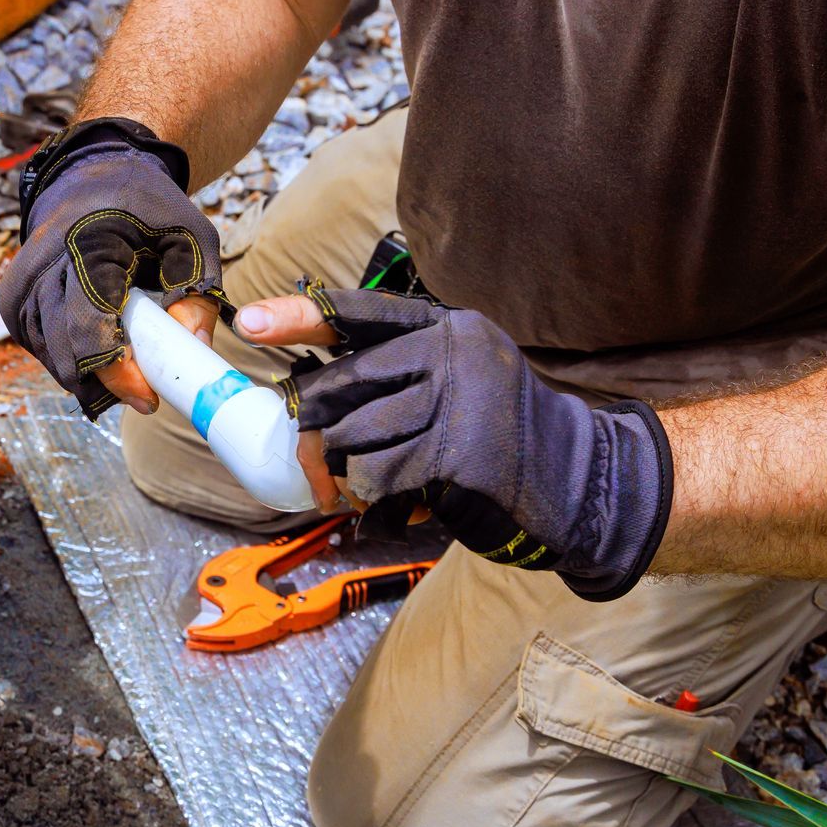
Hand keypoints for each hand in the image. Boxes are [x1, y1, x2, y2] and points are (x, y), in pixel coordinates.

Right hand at [0, 117, 225, 417]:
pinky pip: (43, 351)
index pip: (90, 329)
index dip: (118, 374)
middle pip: (67, 353)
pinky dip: (73, 359)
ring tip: (127, 353)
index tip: (149, 398)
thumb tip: (194, 352)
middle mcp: (42, 267)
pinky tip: (101, 341)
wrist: (91, 179)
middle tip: (145, 386)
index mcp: (87, 244)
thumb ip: (197, 294)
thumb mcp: (192, 238)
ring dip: (91, 372)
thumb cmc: (148, 209)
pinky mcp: (11, 303)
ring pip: (53, 358)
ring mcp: (20, 287)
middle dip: (108, 382)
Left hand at [242, 287, 674, 600]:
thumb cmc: (502, 439)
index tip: (247, 321)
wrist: (580, 482)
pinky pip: (376, 476)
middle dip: (311, 428)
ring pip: (349, 435)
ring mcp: (458, 401)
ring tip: (358, 489)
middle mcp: (452, 353)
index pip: (359, 314)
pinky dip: (367, 501)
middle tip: (308, 460)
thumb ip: (397, 380)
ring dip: (340, 473)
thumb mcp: (459, 385)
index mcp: (447, 328)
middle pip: (339, 383)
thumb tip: (307, 405)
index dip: (298, 317)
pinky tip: (387, 511)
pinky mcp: (458, 454)